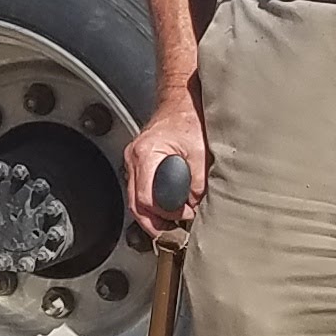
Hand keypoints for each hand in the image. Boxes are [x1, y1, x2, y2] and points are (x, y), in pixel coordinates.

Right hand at [123, 101, 208, 243]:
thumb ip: (198, 179)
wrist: (182, 100)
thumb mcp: (201, 150)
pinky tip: (168, 210)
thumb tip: (195, 203)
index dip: (166, 215)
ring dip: (153, 216)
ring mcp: (134, 161)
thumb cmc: (189, 117)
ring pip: (136, 200)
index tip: (185, 217)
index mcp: (145, 154)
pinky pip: (140, 190)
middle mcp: (134, 158)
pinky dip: (152, 204)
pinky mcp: (140, 163)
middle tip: (173, 235)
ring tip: (172, 226)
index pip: (146, 199)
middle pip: (136, 205)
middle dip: (154, 224)